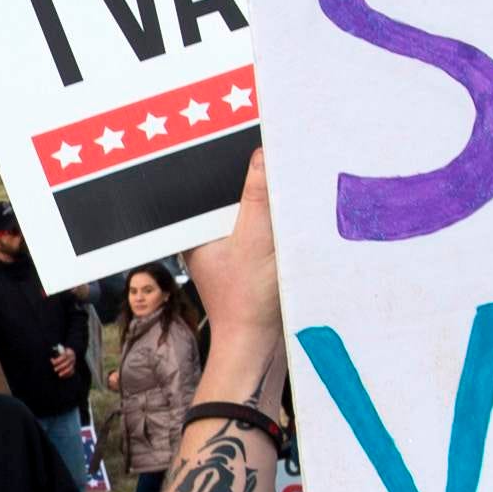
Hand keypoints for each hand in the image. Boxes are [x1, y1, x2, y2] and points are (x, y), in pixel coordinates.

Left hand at [188, 154, 282, 401]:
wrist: (258, 349)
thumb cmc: (246, 304)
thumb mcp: (255, 243)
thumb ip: (258, 198)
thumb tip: (261, 153)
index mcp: (195, 226)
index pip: (211, 178)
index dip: (234, 160)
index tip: (256, 142)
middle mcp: (208, 232)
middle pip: (233, 190)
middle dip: (256, 177)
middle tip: (282, 157)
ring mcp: (230, 244)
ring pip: (251, 206)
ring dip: (270, 198)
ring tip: (291, 181)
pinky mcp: (251, 256)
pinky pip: (264, 224)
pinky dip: (278, 218)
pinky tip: (296, 212)